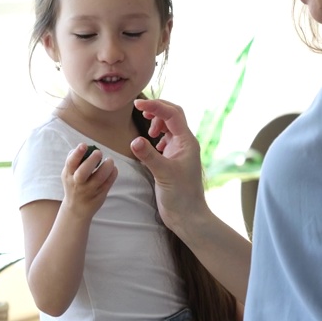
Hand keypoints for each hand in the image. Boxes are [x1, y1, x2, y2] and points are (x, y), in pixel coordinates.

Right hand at [61, 144, 116, 218]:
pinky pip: (108, 183)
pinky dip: (112, 174)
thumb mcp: (69, 174)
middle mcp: (77, 183)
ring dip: (106, 166)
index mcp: (68, 175)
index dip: (77, 153)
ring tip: (110, 160)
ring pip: (99, 178)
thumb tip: (86, 147)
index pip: (71, 163)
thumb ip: (75, 161)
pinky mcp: (100, 195)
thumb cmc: (74, 185)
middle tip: (99, 152)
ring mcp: (89, 190)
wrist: (76, 209)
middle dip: (91, 160)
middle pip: (83, 172)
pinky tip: (113, 168)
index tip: (84, 145)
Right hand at [130, 98, 209, 232]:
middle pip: (173, 115)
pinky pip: (166, 138)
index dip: (155, 106)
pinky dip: (156, 135)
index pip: (172, 114)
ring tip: (148, 132)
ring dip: (157, 122)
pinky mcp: (173, 159)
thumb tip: (134, 140)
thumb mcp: (163, 174)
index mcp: (186, 142)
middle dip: (157, 109)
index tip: (137, 105)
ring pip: (170, 126)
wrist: (187, 216)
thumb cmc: (180, 196)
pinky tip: (150, 144)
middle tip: (140, 110)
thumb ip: (148, 156)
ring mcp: (179, 151)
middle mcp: (185, 143)